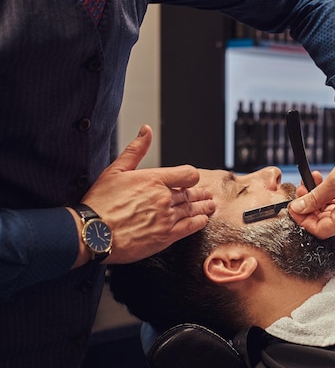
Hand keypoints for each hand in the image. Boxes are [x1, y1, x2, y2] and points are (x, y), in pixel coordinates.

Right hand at [71, 125, 214, 265]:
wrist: (93, 233)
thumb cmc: (100, 203)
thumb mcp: (115, 170)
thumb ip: (135, 150)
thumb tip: (146, 131)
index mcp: (154, 179)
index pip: (188, 174)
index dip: (191, 177)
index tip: (192, 180)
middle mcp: (164, 197)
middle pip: (191, 193)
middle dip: (200, 194)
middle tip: (206, 195)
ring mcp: (167, 217)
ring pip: (192, 209)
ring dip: (203, 207)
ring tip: (209, 206)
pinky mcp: (166, 236)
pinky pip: (191, 227)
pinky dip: (199, 222)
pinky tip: (202, 220)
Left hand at [288, 122, 334, 238]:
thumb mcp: (334, 181)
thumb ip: (314, 198)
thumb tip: (298, 208)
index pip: (319, 230)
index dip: (303, 219)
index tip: (293, 207)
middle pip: (325, 222)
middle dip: (309, 207)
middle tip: (301, 190)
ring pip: (331, 213)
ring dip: (318, 200)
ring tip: (312, 181)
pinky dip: (330, 197)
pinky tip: (324, 183)